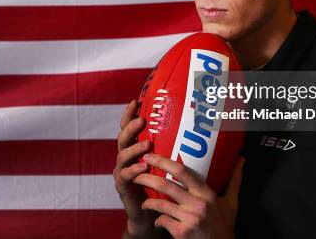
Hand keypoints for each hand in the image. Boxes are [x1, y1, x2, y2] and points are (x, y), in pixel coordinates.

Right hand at [113, 99, 160, 237]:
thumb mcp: (165, 164)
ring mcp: (122, 172)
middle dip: (131, 128)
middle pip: (122, 138)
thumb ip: (171, 148)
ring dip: (134, 149)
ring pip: (122, 156)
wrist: (150, 214)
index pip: (128, 128)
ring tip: (147, 145)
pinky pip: (125, 177)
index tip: (135, 101)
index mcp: (133, 149)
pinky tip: (143, 167)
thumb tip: (194, 130)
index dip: (129, 114)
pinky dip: (133, 171)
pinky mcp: (123, 188)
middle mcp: (125, 158)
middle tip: (142, 121)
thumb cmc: (160, 186)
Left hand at [132, 153, 244, 238]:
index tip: (149, 155)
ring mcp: (189, 219)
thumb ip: (234, 180)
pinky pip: (162, 221)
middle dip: (147, 178)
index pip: (183, 172)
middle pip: (166, 185)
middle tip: (135, 174)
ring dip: (148, 201)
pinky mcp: (182, 233)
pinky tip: (157, 220)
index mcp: (207, 194)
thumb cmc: (225, 226)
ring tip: (144, 200)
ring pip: (161, 204)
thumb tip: (242, 159)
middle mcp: (198, 204)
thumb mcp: (231, 203)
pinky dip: (157, 220)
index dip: (164, 161)